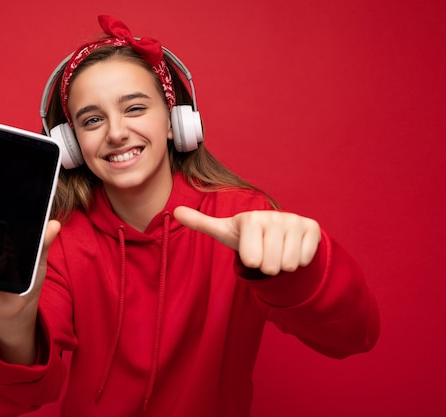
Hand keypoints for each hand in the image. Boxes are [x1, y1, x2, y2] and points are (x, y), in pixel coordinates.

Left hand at [173, 206, 320, 275]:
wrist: (278, 232)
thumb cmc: (247, 236)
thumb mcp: (224, 231)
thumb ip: (201, 223)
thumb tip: (175, 211)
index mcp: (249, 219)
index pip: (252, 260)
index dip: (252, 260)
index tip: (251, 250)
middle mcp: (274, 216)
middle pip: (271, 265)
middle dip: (268, 265)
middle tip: (265, 252)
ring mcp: (295, 221)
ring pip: (289, 263)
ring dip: (282, 264)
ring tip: (277, 251)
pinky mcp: (312, 227)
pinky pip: (305, 259)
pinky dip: (298, 260)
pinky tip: (291, 248)